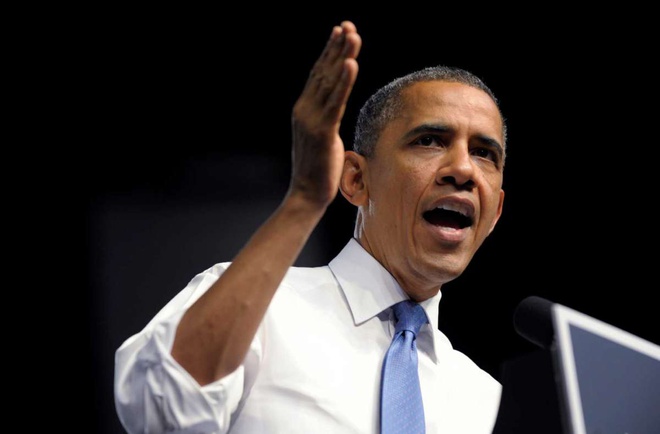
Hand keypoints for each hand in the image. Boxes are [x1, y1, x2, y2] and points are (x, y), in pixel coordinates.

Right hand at [289, 21, 360, 207]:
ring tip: (353, 35)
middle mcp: (304, 110)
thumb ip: (328, 120)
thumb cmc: (319, 171)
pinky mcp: (322, 131)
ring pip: (329, 82)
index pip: (317, 76)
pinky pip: (335, 101)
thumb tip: (337, 111)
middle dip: (336, 48)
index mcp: (304, 111)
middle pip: (323, 72)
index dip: (329, 53)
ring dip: (342, 57)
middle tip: (347, 26)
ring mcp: (311, 119)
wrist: (306, 195)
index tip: (340, 33)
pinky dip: (344, 81)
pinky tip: (351, 64)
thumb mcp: (324, 139)